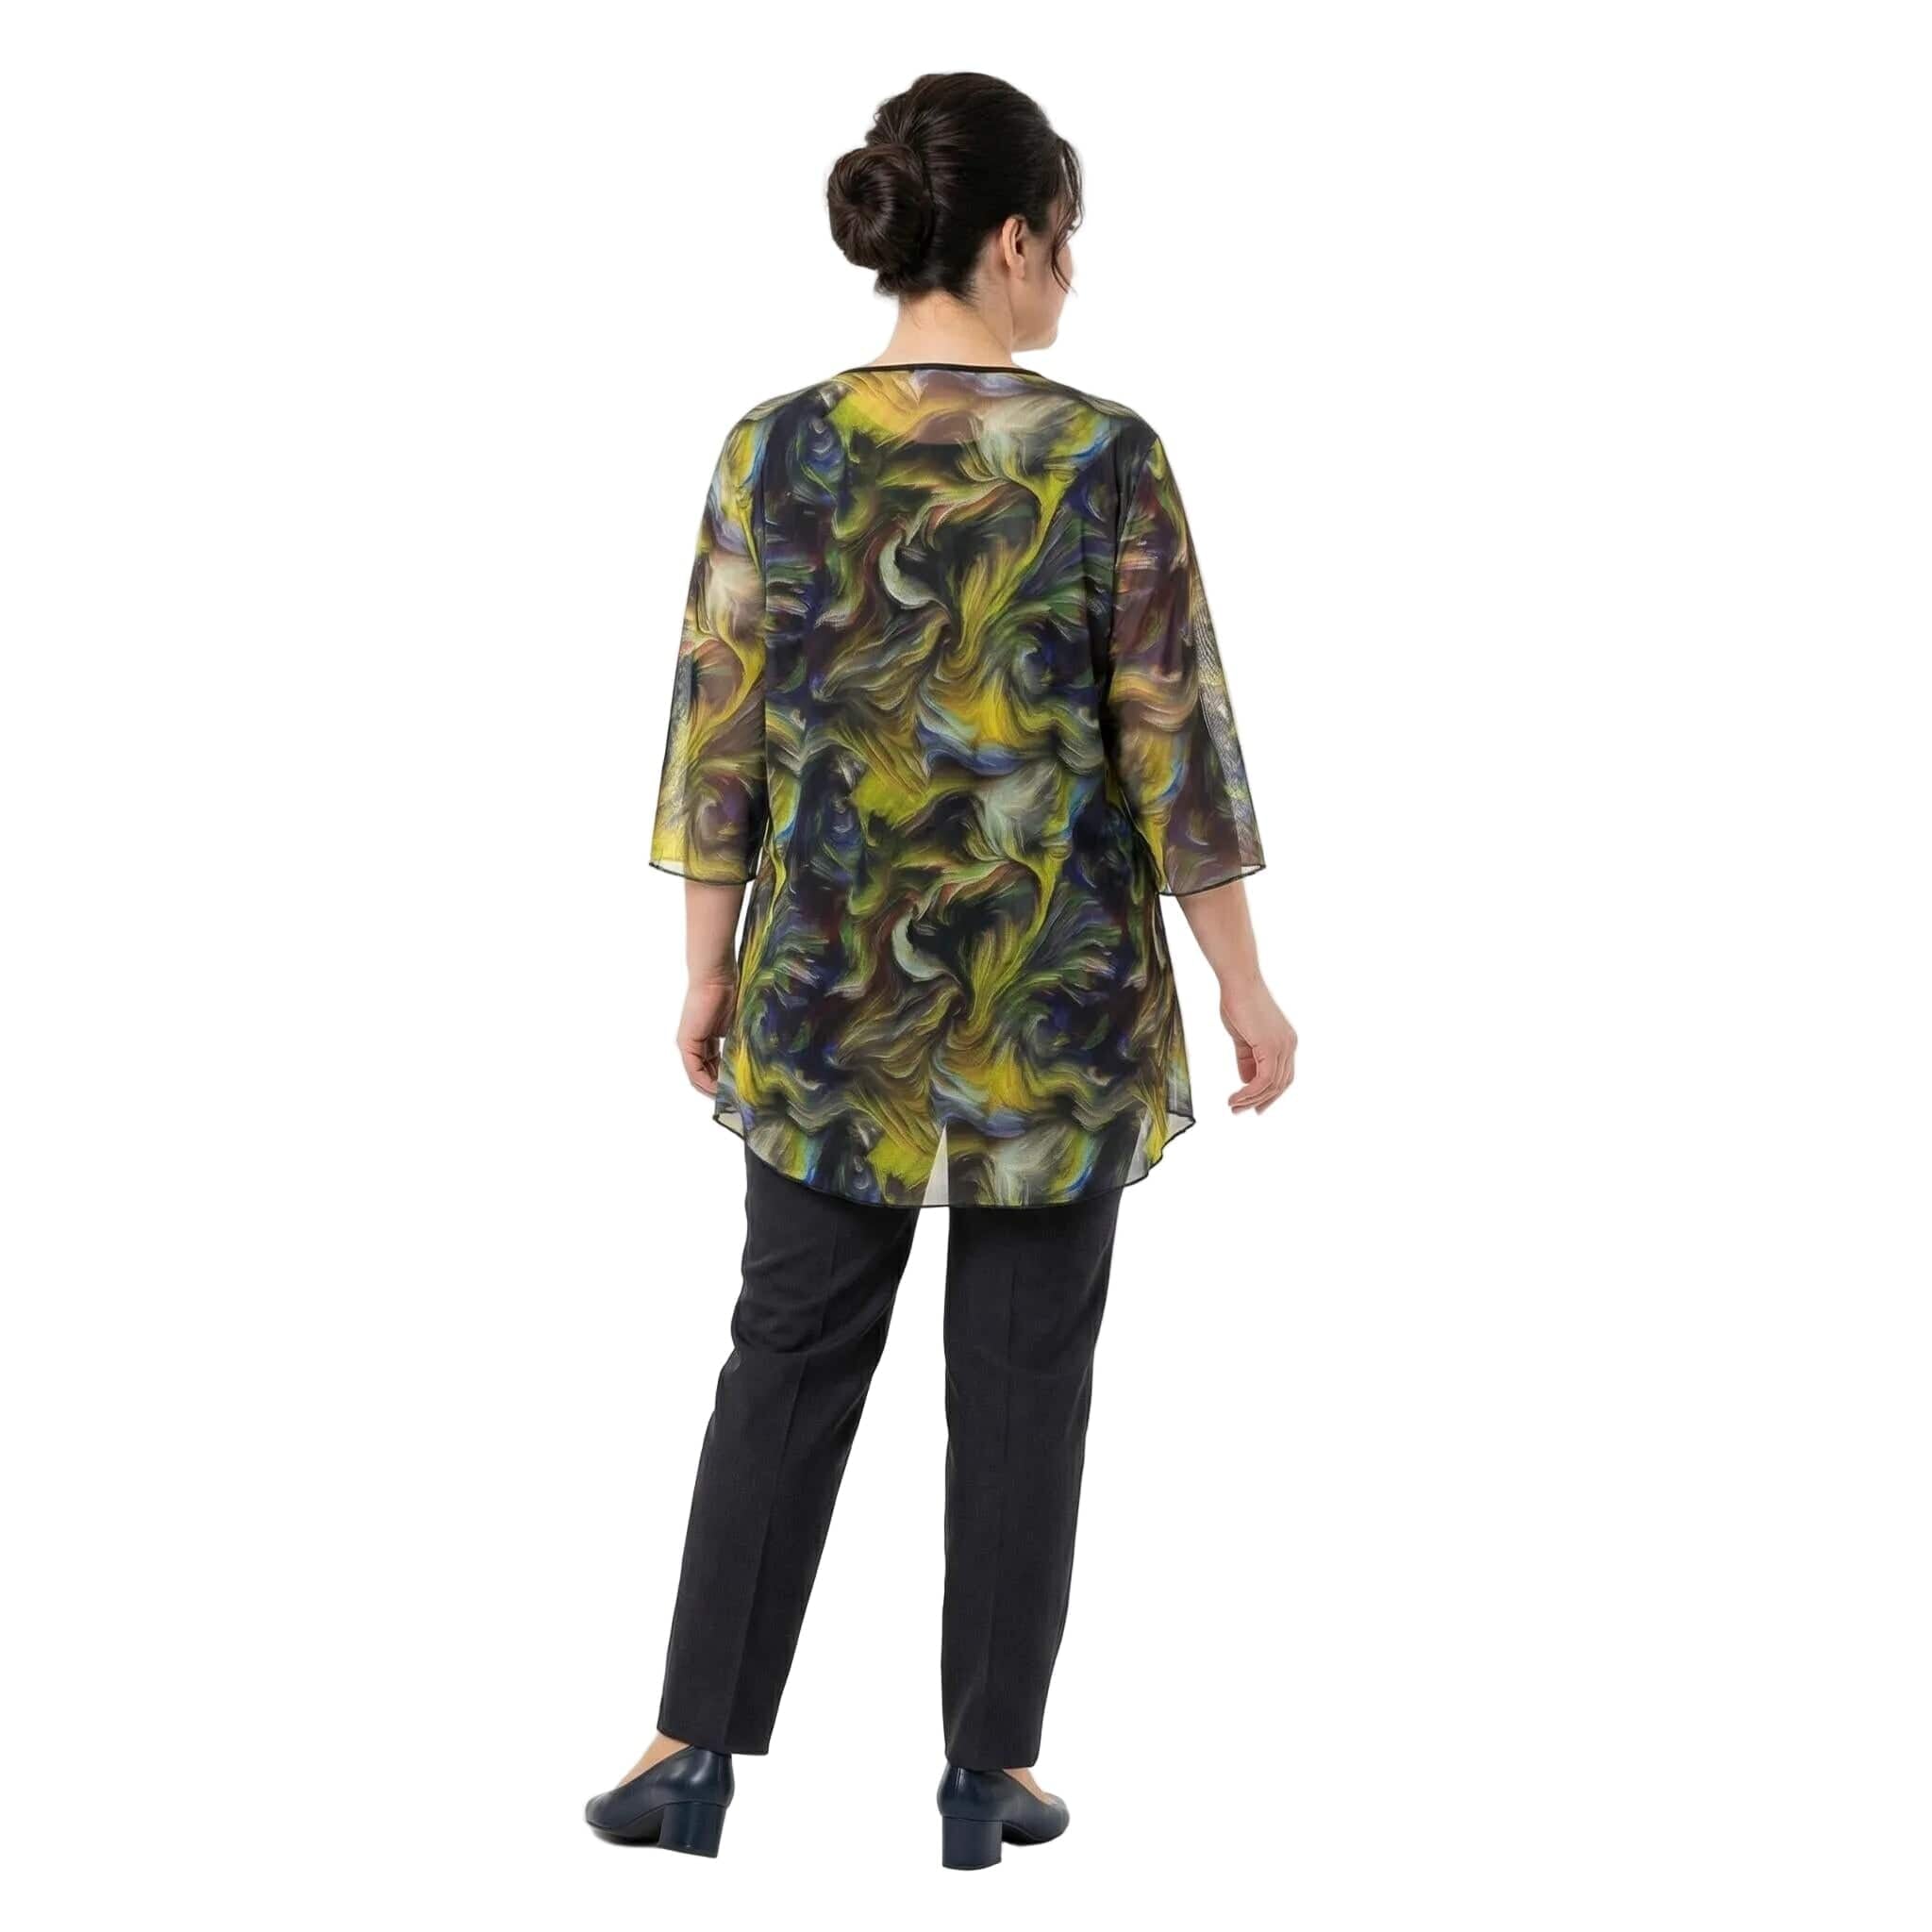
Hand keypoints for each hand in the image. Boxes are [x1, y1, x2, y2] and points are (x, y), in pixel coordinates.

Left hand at [676, 975, 736, 1095]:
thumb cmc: (731, 993)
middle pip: (705, 1075)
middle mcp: (695, 1044)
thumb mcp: (738, 1027)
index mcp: (706, 1040)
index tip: (740, 1091)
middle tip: (737, 1099)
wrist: (717, 977)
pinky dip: (705, 1082)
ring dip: (713, 1088)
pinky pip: (694, 1070)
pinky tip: (719, 1089)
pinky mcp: (687, 1043)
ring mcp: (689, 1044)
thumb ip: (740, 1044)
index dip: (724, 1082)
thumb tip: (753, 1064)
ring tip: (731, 1098)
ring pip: (699, 1076)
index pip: (713, 1068)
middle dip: (720, 1088)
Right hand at [1219, 974, 1296, 1113]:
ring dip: (1251, 1099)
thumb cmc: (1238, 1003)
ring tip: (1233, 1106)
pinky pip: (1264, 1079)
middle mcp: (1289, 1045)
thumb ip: (1247, 1060)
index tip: (1254, 1107)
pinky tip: (1236, 1097)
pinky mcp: (1271, 1046)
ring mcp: (1283, 1046)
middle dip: (1260, 1101)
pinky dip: (1250, 1092)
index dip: (1270, 1094)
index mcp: (1286, 1042)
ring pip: (1272, 1085)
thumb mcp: (1243, 1038)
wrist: (1237, 983)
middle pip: (1280, 1084)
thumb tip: (1246, 1081)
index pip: (1283, 1076)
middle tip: (1240, 1111)